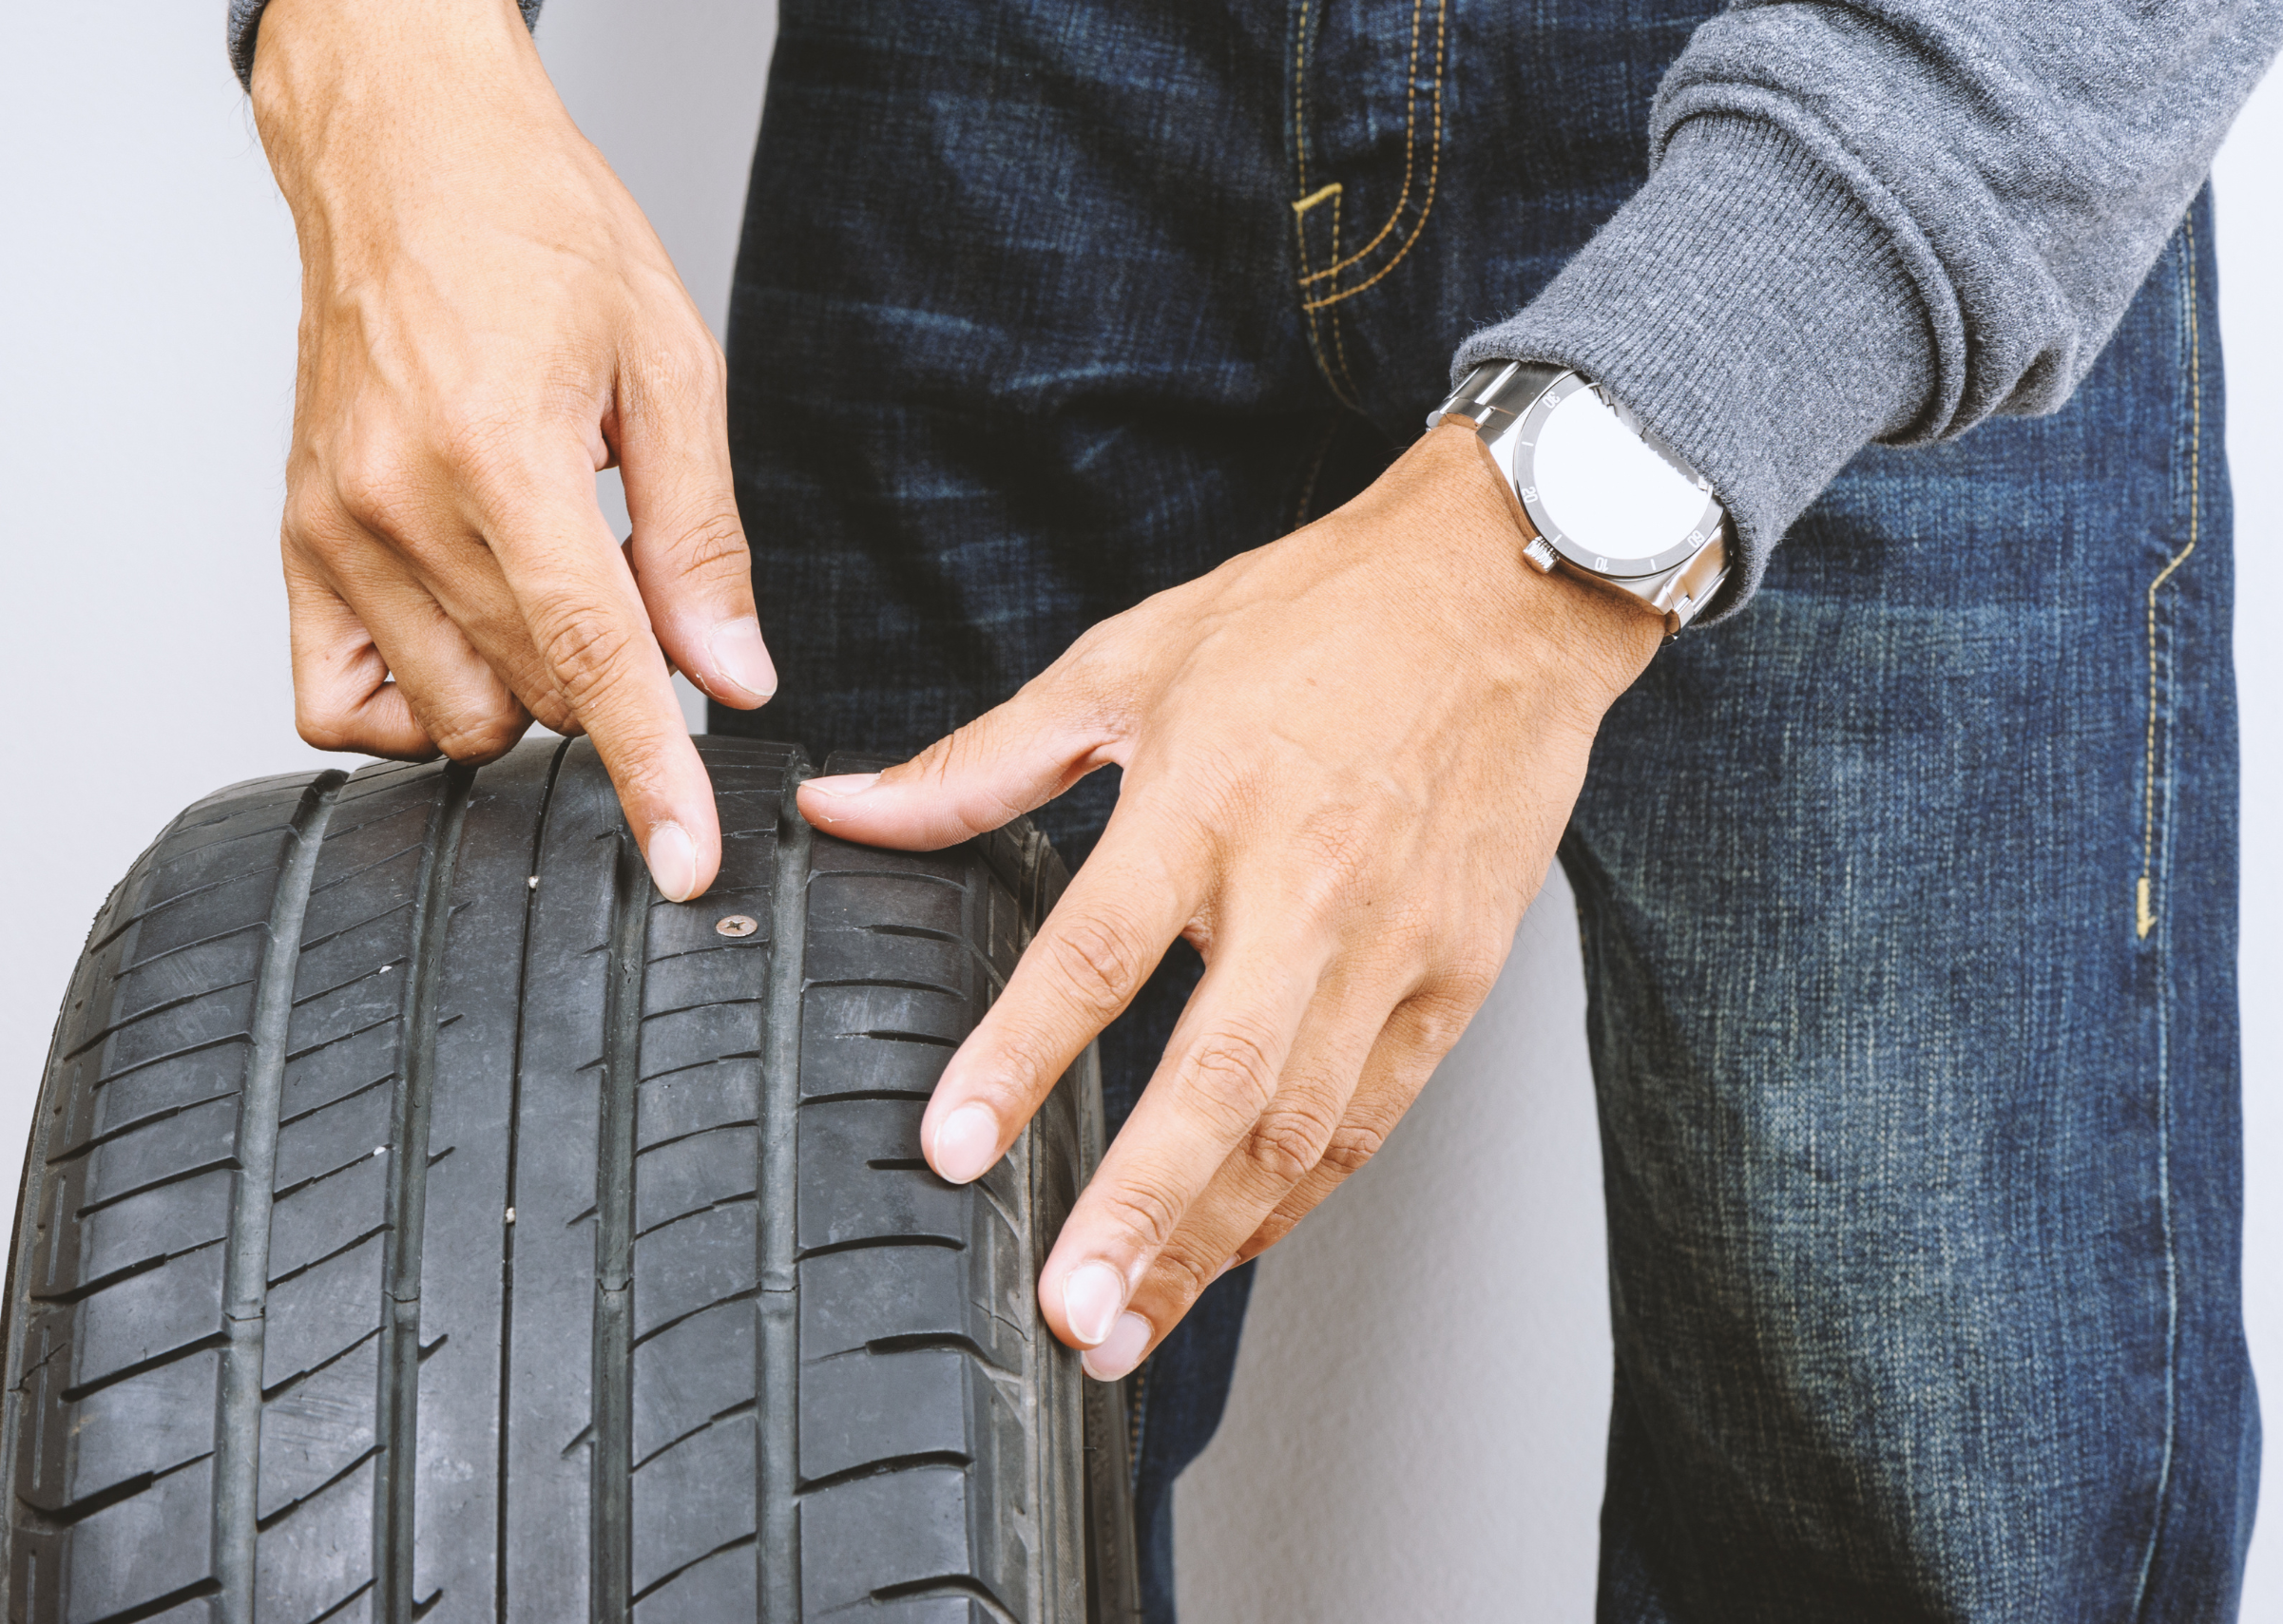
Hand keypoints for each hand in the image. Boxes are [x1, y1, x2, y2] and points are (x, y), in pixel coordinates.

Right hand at [252, 0, 771, 898]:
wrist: (407, 159)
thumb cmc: (538, 234)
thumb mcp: (671, 369)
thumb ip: (700, 540)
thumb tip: (734, 672)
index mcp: (502, 457)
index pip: (594, 661)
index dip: (651, 775)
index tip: (684, 861)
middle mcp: (398, 506)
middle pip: (537, 697)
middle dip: (614, 679)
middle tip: (629, 581)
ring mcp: (332, 530)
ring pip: (453, 716)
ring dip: (527, 690)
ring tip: (546, 582)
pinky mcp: (294, 539)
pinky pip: (337, 703)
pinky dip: (414, 707)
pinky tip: (467, 642)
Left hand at [796, 427, 1661, 1377]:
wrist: (1506, 589)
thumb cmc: (1317, 619)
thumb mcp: (1129, 662)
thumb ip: (983, 762)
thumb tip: (848, 808)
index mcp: (1209, 794)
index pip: (1098, 949)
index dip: (1020, 1057)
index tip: (955, 1149)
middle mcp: (1307, 879)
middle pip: (1218, 1073)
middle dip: (1139, 1208)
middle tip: (1071, 1308)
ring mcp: (1394, 940)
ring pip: (1300, 1123)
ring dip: (1213, 1236)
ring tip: (1132, 1321)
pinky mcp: (1458, 976)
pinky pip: (1371, 1116)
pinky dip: (1299, 1196)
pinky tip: (1234, 1249)